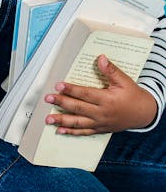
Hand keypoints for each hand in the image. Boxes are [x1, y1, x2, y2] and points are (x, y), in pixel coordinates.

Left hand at [43, 55, 157, 134]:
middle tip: (48, 99)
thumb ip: (111, 71)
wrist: (143, 114)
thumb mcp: (125, 81)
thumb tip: (100, 58)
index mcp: (107, 99)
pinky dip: (71, 132)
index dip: (71, 90)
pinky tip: (60, 130)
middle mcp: (101, 113)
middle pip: (78, 108)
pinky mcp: (99, 129)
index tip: (58, 86)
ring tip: (48, 119)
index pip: (85, 94)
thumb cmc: (133, 96)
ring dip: (62, 120)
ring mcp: (99, 123)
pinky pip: (83, 132)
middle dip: (61, 103)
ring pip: (78, 123)